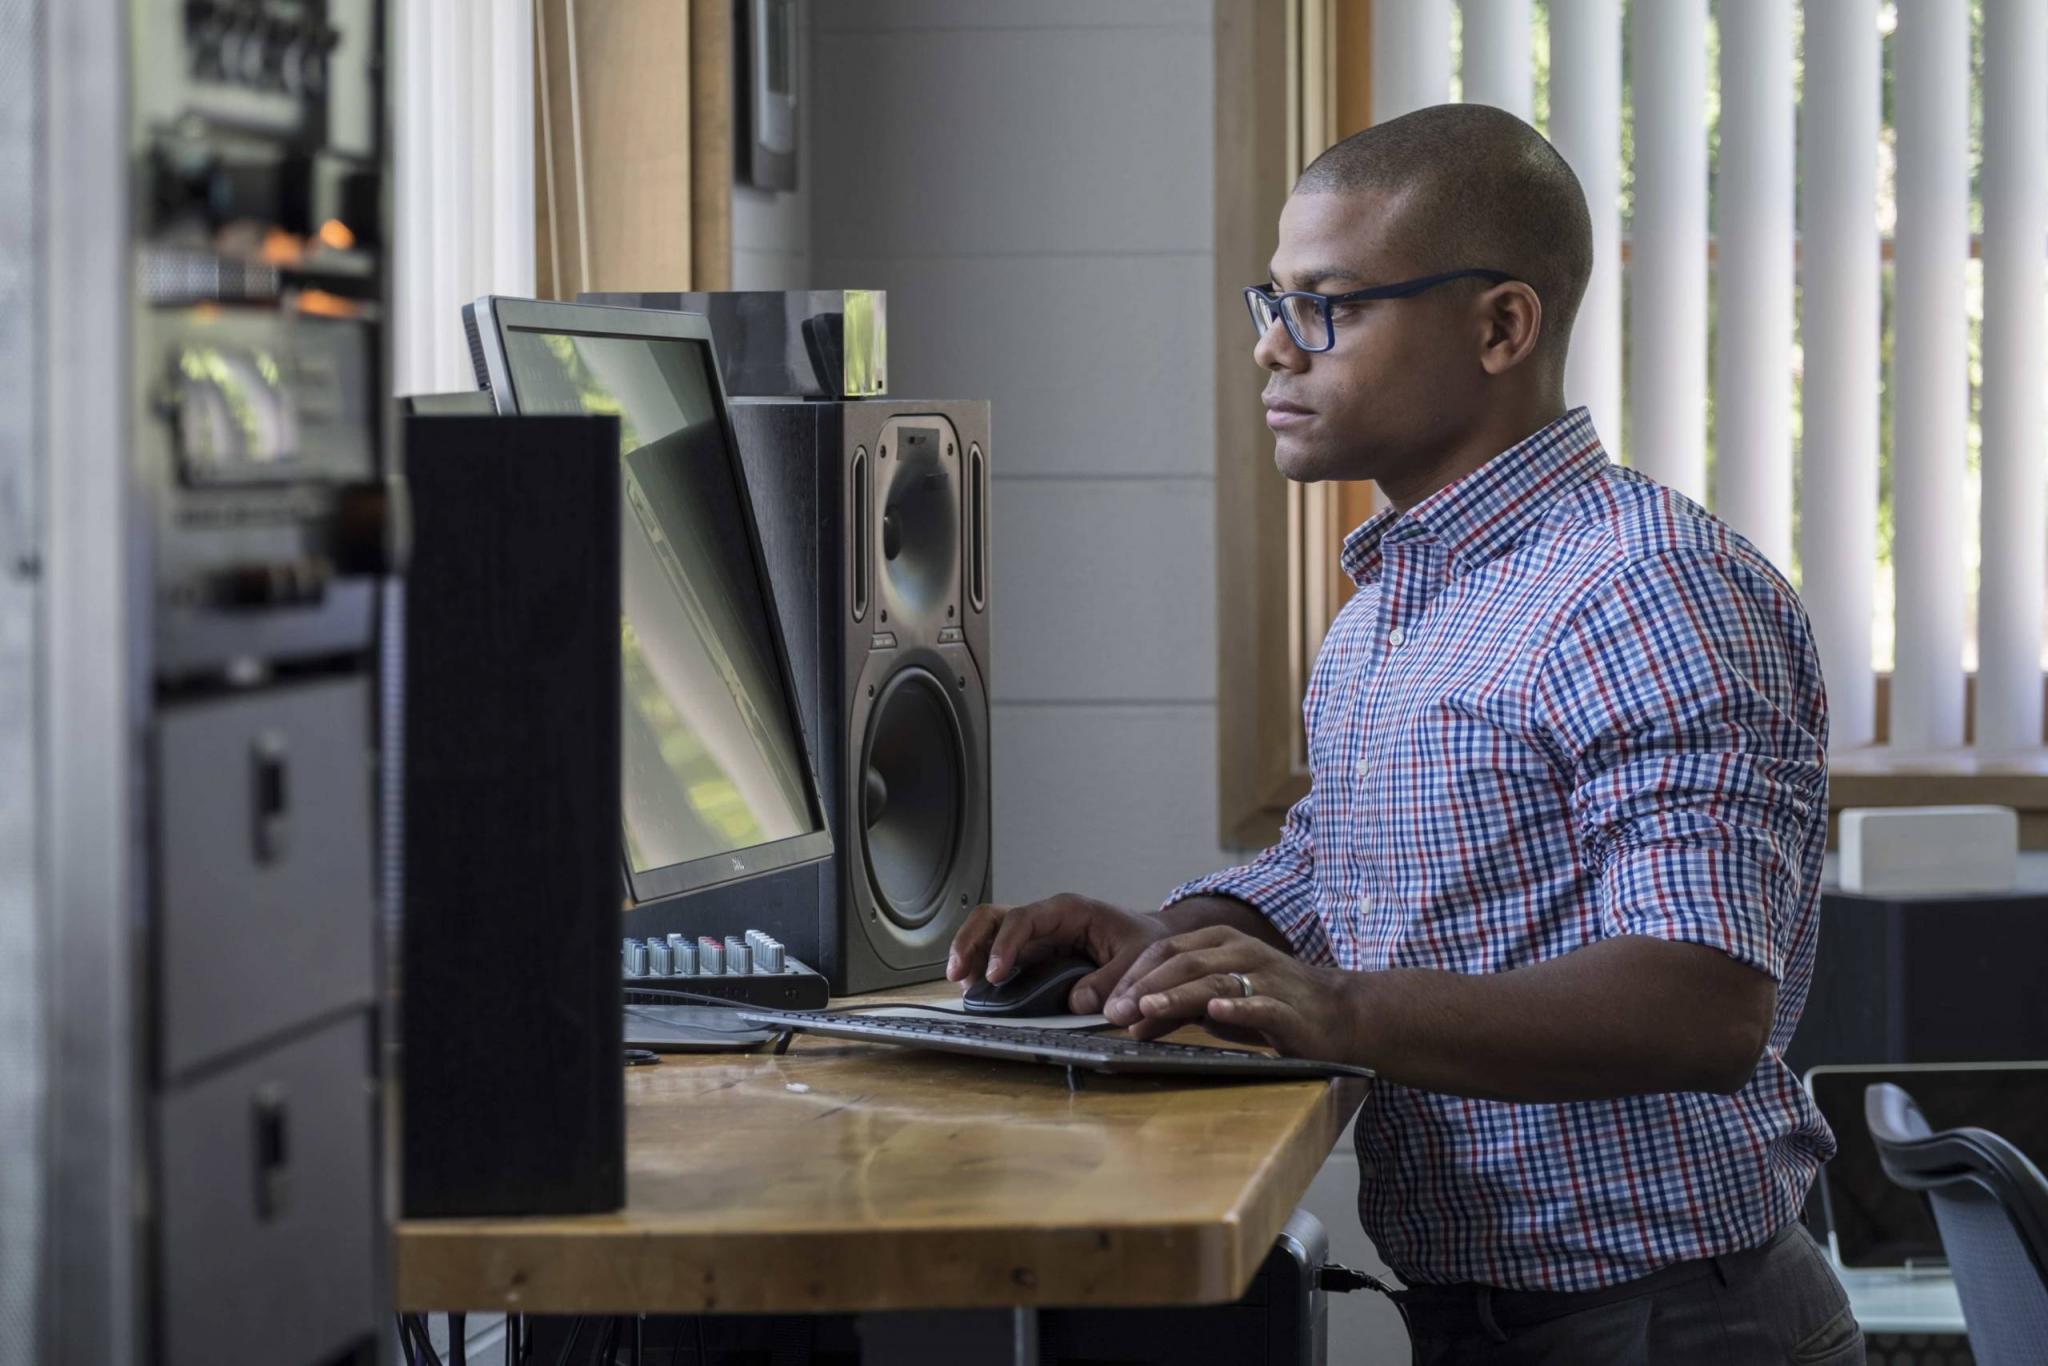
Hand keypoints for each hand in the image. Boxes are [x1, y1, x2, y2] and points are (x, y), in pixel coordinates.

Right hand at [946, 892, 1172, 1014]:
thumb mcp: (1138, 958)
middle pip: (993, 918)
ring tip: (962, 984)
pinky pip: (1000, 956)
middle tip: (958, 973)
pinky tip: (977, 991)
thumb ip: (1111, 980)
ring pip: (989, 933)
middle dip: (969, 941)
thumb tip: (1076, 1002)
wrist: (1152, 943)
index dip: (1004, 945)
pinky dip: (982, 970)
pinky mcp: (1035, 957)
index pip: (1024, 919)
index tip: (995, 974)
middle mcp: (1045, 921)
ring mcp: (1036, 938)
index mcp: (1068, 911)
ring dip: (969, 955)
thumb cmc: (1144, 942)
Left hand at [1105, 926, 1362, 1061]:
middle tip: (1116, 1012)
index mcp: (1221, 942)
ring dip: (1179, 995)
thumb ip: (1178, 1006)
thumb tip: (1131, 1020)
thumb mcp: (1218, 1002)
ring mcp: (1266, 978)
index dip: (1134, 974)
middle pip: (1185, 962)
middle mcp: (1242, 952)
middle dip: (1146, 986)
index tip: (1108, 1002)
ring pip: (1215, 981)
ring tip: (1149, 1008)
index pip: (1167, 950)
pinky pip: (1260, 1005)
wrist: (1339, 1015)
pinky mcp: (1289, 1009)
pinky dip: (1236, 1009)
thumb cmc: (1272, 1004)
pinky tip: (1215, 1014)